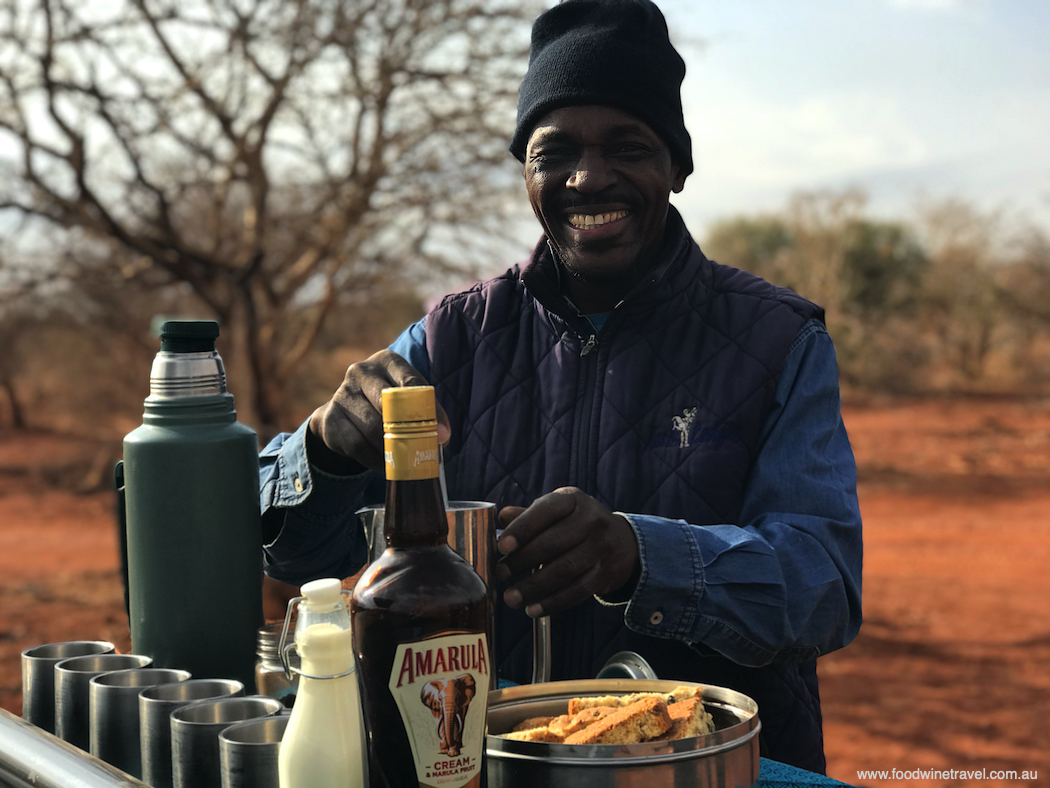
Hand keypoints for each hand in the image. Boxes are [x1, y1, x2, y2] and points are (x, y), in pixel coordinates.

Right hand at [307, 349, 450, 471]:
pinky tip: (384, 463)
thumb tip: (443, 437)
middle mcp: (361, 371)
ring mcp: (342, 393)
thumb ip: (427, 412)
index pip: (411, 383)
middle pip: (389, 404)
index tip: (442, 435)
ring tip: (404, 460)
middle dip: (408, 431)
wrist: (343, 414)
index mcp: (386, 361)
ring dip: (392, 449)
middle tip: (421, 450)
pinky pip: (357, 445)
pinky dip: (375, 458)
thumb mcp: (407, 399)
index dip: (428, 411)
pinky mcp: (330, 418)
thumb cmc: (386, 404)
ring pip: (373, 427)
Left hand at [495, 487, 639, 617]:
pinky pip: (577, 591)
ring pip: (564, 570)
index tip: (502, 546)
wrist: (623, 541)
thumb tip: (502, 517)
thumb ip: (530, 516)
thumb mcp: (558, 512)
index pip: (546, 511)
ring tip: (512, 597)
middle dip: (523, 560)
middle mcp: (591, 520)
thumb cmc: (577, 524)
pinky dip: (553, 602)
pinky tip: (534, 608)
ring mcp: (601, 547)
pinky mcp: (605, 573)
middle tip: (500, 573)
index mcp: (573, 500)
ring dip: (534, 587)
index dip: (523, 528)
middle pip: (553, 543)